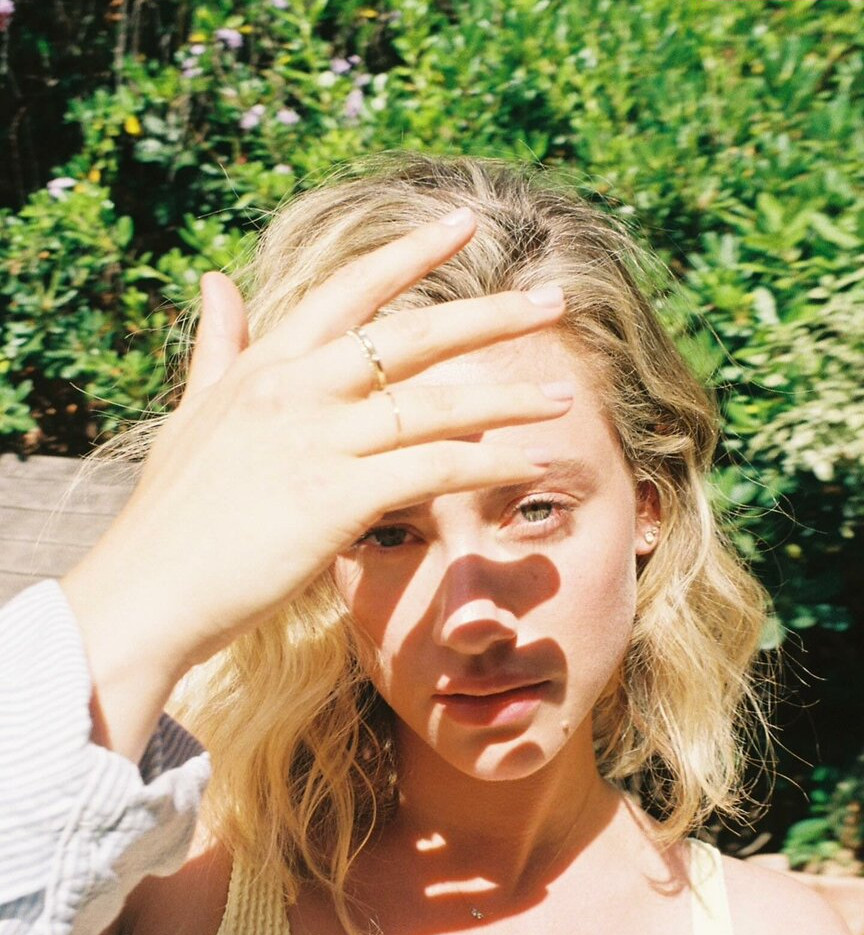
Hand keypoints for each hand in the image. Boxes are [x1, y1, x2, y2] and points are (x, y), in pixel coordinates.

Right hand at [61, 208, 568, 756]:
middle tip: (554, 300)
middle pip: (411, 336)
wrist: (146, 589)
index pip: (350, 289)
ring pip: (434, 404)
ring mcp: (316, 440)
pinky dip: (486, 465)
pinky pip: (432, 470)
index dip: (410, 251)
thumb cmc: (172, 511)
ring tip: (563, 396)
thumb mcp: (194, 412)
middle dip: (489, 316)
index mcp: (267, 364)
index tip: (464, 222)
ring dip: (507, 398)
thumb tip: (214, 281)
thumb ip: (218, 348)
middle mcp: (296, 388)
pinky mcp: (335, 497)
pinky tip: (528, 463)